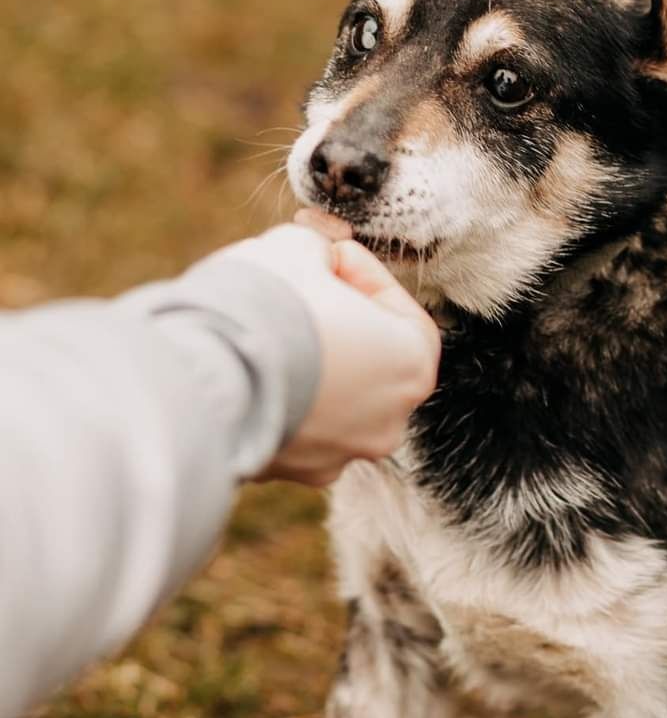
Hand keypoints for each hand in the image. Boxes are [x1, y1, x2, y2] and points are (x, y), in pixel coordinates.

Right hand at [217, 222, 439, 484]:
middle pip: (364, 358)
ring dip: (299, 358)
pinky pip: (284, 422)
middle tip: (295, 287)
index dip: (362, 273)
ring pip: (324, 395)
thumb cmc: (268, 305)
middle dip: (331, 319)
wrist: (204, 376)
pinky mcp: (284, 471)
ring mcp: (335, 455)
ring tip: (260, 323)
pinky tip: (241, 362)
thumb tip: (313, 259)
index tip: (328, 255)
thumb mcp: (298, 246)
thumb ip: (319, 250)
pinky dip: (270, 394)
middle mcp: (386, 423)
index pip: (400, 312)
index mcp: (412, 368)